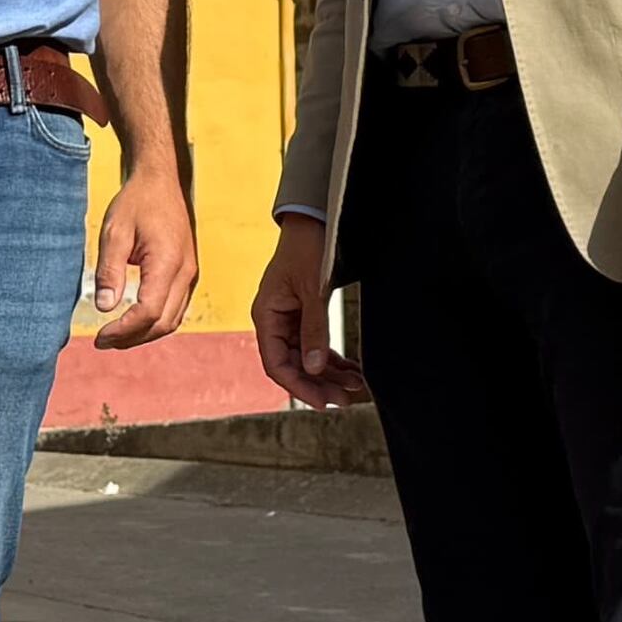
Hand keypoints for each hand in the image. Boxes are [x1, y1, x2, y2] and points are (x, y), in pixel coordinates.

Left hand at [86, 162, 197, 349]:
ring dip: (144, 334)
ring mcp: (190, 274)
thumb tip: (105, 308)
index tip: (99, 336)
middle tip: (102, 341)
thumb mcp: (115, 232)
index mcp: (167, 262)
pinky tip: (133, 322)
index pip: (148, 312)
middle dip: (132, 338)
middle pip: (163, 323)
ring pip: (172, 320)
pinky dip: (155, 322)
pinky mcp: (187, 273)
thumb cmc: (137, 202)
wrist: (161, 181)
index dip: (124, 330)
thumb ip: (110, 271)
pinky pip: (176, 309)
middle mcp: (185, 272)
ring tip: (115, 337)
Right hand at [250, 215, 364, 407]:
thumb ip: (314, 329)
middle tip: (346, 398)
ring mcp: (289, 319)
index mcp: (266, 315)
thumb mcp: (312, 290)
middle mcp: (275, 321)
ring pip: (307, 358)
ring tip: (355, 386)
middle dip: (319, 384)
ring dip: (329, 374)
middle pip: (294, 365)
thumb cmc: (307, 247)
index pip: (277, 364)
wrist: (315, 219)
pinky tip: (351, 369)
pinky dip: (333, 358)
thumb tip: (316, 368)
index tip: (321, 401)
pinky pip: (316, 344)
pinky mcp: (304, 314)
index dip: (299, 386)